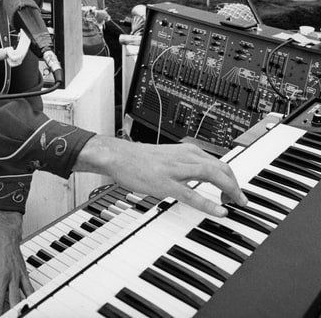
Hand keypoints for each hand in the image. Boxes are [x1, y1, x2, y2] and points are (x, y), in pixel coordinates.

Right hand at [74, 136, 246, 217]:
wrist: (118, 156)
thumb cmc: (141, 159)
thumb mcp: (170, 158)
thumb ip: (186, 165)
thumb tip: (202, 174)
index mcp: (188, 150)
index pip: (220, 162)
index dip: (232, 178)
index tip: (237, 191)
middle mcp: (186, 156)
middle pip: (222, 168)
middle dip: (236, 185)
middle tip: (242, 201)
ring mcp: (177, 169)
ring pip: (212, 176)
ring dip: (230, 191)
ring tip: (238, 204)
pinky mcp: (166, 183)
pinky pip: (192, 194)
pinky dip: (209, 203)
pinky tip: (220, 211)